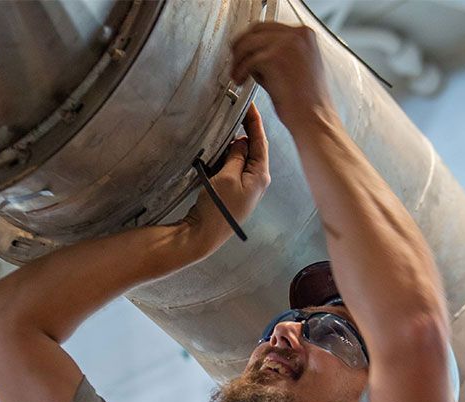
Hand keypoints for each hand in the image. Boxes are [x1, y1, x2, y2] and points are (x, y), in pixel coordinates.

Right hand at [181, 103, 269, 253]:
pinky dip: (228, 156)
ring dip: (234, 143)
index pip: (260, 141)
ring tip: (226, 126)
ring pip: (242, 157)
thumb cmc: (217, 207)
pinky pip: (234, 167)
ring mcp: (246, 187)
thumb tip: (241, 142)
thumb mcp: (227, 176)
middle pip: (253, 148)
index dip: (254, 121)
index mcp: (260, 176)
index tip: (249, 104)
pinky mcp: (234, 191)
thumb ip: (236, 156)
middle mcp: (257, 181)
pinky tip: (220, 148)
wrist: (204, 234)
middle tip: (235, 110)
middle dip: (246, 130)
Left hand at [232, 23, 335, 130]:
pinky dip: (240, 72)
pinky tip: (240, 81)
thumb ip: (276, 54)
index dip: (251, 39)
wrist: (314, 118)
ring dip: (238, 60)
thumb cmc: (306, 101)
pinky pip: (247, 60)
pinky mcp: (275, 58)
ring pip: (248, 43)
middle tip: (235, 63)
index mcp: (304, 34)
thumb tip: (252, 52)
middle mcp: (297, 34)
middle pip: (256, 30)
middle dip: (241, 46)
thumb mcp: (295, 67)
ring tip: (237, 76)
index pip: (268, 27)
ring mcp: (287, 44)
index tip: (243, 52)